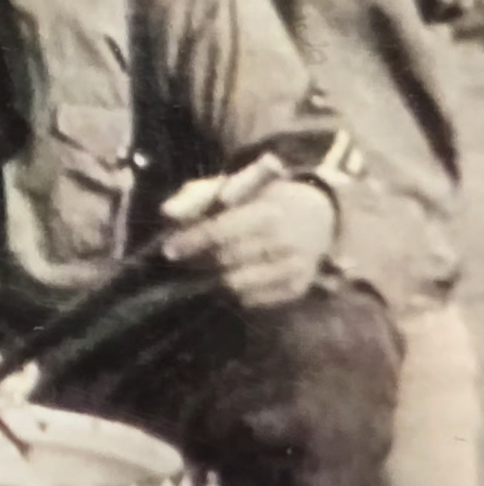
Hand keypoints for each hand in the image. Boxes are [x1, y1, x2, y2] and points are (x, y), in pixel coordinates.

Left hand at [159, 155, 334, 307]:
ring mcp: (294, 268)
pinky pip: (252, 300)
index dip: (191, 241)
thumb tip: (167, 213)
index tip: (168, 250)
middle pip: (225, 260)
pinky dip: (234, 293)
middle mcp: (285, 241)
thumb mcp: (232, 185)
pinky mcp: (297, 288)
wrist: (319, 215)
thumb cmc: (263, 199)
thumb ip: (197, 196)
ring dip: (212, 281)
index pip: (220, 231)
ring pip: (236, 285)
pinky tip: (229, 279)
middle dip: (197, 262)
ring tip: (202, 271)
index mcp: (268, 211)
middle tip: (182, 261)